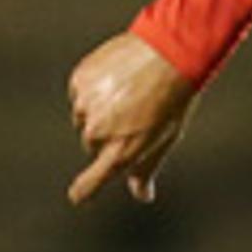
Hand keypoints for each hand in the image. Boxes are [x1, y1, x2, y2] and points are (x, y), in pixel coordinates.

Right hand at [66, 31, 198, 204]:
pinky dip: (93, 90)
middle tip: (133, 117)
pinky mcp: (79, 81)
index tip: (78, 197)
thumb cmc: (173, 100)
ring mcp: (85, 106)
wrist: (168, 54)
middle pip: (92, 144)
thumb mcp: (164, 139)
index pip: (92, 181)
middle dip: (108, 136)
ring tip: (128, 95)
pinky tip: (117, 79)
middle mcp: (97, 132)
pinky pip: (80, 93)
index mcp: (120, 152)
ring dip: (99, 112)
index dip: (85, 190)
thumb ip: (146, 168)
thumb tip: (142, 195)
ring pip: (84, 118)